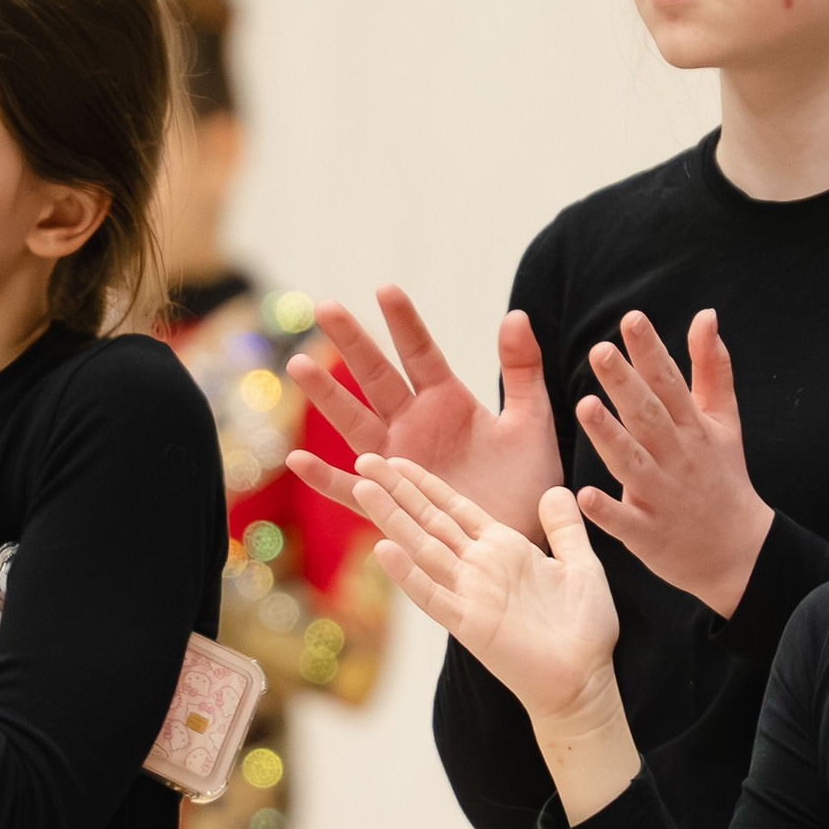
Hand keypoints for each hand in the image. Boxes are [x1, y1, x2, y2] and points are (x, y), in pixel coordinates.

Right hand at [284, 286, 561, 538]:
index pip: (420, 353)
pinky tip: (297, 460)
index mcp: (447, 401)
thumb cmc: (530, 483)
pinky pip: (352, 490)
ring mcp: (398, 462)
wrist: (526, 539)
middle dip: (352, 343)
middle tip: (324, 306)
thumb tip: (516, 315)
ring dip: (327, 396)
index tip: (386, 289)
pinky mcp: (392, 503)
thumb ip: (522, 372)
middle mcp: (415, 425)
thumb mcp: (531, 423)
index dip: (403, 324)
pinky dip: (324, 478)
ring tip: (300, 364)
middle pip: (377, 377)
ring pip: (355, 423)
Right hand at [348, 454, 636, 822]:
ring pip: (423, 549)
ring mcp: (470, 595)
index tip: (395, 459)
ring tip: (362, 489)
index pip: (455, 508)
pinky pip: (433, 595)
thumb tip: (556, 490)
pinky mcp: (469, 624)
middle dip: (397, 491)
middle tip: (363, 460)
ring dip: (392, 520)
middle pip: (429, 521)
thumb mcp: (581, 564)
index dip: (425, 483)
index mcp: (503, 548)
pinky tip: (384, 550)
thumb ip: (565, 528)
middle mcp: (479, 567)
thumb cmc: (585, 628)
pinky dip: (408, 574)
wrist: (586, 680)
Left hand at [573, 310, 773, 617]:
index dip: (651, 350)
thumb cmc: (723, 476)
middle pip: (648, 415)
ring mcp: (663, 496)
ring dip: (610, 436)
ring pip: (632, 463)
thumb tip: (705, 315)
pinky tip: (584, 495)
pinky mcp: (650, 534)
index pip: (669, 382)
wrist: (739, 551)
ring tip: (584, 406)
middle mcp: (677, 457)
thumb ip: (711, 367)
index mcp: (692, 427)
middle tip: (599, 351)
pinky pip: (625, 522)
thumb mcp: (725, 420)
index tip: (632, 318)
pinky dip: (607, 511)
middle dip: (625, 383)